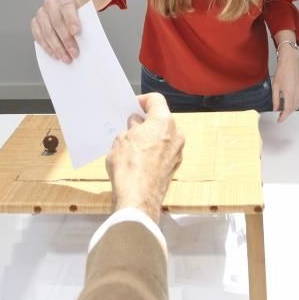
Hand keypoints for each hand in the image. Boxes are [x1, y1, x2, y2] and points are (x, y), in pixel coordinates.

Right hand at [31, 0, 80, 62]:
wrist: (67, 6)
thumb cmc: (77, 12)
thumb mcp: (83, 14)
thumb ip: (84, 24)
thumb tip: (86, 42)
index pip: (67, 7)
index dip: (71, 20)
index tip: (77, 32)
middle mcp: (50, 3)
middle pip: (57, 22)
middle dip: (66, 40)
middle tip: (74, 53)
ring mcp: (41, 13)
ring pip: (47, 32)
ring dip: (57, 47)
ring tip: (66, 58)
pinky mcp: (35, 23)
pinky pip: (38, 37)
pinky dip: (47, 47)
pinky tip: (55, 55)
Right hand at [105, 93, 184, 222]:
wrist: (137, 199)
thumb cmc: (129, 166)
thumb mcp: (121, 139)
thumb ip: (131, 127)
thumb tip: (136, 125)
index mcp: (163, 121)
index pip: (155, 99)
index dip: (141, 101)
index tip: (131, 107)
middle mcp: (175, 134)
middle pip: (161, 118)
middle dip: (145, 120)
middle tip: (129, 126)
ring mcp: (177, 152)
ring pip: (163, 136)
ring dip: (150, 136)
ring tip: (132, 144)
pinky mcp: (174, 167)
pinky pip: (164, 151)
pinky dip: (153, 151)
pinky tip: (138, 159)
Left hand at [272, 46, 298, 122]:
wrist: (290, 62)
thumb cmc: (282, 71)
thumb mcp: (275, 86)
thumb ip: (275, 99)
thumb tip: (275, 108)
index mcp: (289, 93)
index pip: (287, 109)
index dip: (283, 117)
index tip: (279, 120)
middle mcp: (297, 93)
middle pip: (293, 109)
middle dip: (287, 114)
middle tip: (280, 116)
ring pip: (298, 105)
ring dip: (292, 110)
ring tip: (284, 111)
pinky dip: (296, 105)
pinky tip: (292, 104)